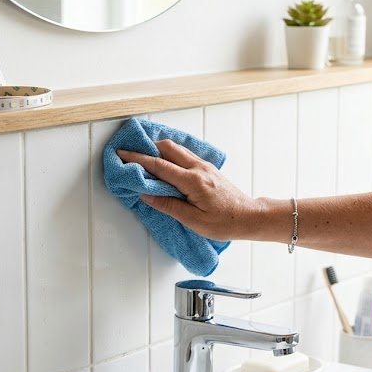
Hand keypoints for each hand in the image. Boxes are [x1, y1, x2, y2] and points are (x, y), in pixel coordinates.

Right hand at [117, 139, 265, 240]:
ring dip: (158, 150)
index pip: (159, 166)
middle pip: (167, 148)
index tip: (122, 154)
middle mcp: (198, 168)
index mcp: (193, 181)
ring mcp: (204, 166)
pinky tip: (164, 164)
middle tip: (130, 154)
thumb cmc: (224, 223)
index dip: (138, 159)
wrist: (249, 217)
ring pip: (176, 149)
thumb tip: (146, 194)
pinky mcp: (207, 168)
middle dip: (146, 148)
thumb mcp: (193, 220)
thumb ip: (168, 205)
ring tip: (143, 158)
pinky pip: (184, 155)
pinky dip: (170, 155)